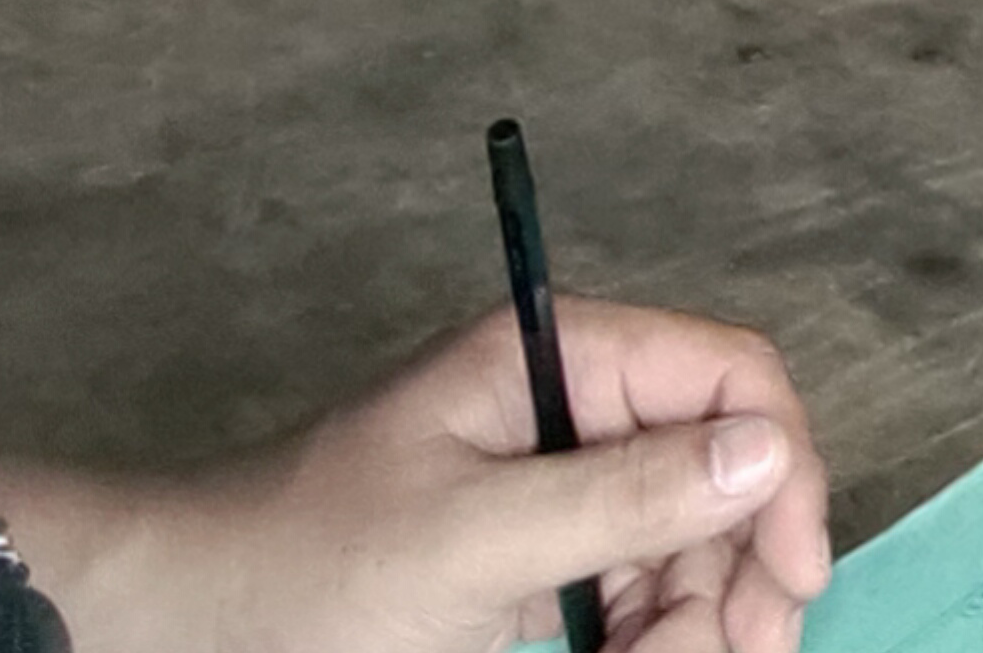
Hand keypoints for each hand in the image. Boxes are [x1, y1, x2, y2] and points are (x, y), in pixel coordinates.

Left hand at [0, 302, 830, 652]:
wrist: (189, 625)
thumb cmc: (312, 570)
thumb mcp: (475, 541)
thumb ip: (623, 496)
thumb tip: (765, 452)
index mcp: (555, 358)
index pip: (725, 377)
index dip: (780, 468)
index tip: (793, 580)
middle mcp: (565, 406)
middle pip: (718, 469)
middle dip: (735, 568)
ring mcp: (547, 485)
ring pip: (682, 542)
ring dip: (689, 619)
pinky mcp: (526, 560)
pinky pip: (627, 590)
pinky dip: (642, 640)